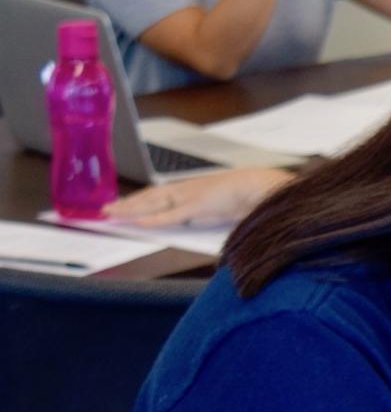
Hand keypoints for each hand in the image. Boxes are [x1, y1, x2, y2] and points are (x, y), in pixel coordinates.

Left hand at [103, 167, 290, 227]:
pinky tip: (136, 222)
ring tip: (110, 214)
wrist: (266, 188)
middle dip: (126, 204)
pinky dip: (152, 218)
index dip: (139, 200)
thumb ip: (209, 215)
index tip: (122, 205)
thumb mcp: (225, 208)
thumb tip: (199, 224)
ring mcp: (191, 197)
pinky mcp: (197, 207)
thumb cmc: (251, 197)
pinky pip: (169, 214)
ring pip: (153, 203)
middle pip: (149, 197)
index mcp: (194, 189)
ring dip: (130, 209)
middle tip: (104, 210)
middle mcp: (187, 190)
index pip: (159, 194)